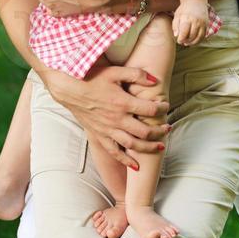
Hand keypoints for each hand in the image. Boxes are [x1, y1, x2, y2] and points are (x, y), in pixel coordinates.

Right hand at [46, 64, 169, 167]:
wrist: (70, 88)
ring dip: (148, 148)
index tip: (166, 106)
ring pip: (133, 145)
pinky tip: (136, 165)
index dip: (161, 109)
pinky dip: (126, 160)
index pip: (150, 110)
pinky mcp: (100, 136)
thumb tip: (155, 80)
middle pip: (145, 132)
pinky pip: (114, 152)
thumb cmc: (93, 77)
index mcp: (123, 103)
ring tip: (160, 147)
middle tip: (168, 128)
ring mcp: (108, 130)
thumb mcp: (116, 71)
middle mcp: (117, 119)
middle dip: (159, 132)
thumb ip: (136, 74)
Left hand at [172, 0, 208, 45]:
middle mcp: (196, 21)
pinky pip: (203, 36)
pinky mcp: (206, 25)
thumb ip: (175, 25)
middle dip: (186, 41)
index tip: (178, 40)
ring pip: (198, 37)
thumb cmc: (184, 9)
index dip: (181, 39)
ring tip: (187, 43)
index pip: (184, 32)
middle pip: (192, 36)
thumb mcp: (177, 15)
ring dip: (192, 43)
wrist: (196, 1)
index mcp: (187, 18)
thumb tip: (176, 35)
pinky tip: (193, 41)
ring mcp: (202, 23)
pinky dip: (198, 40)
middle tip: (182, 42)